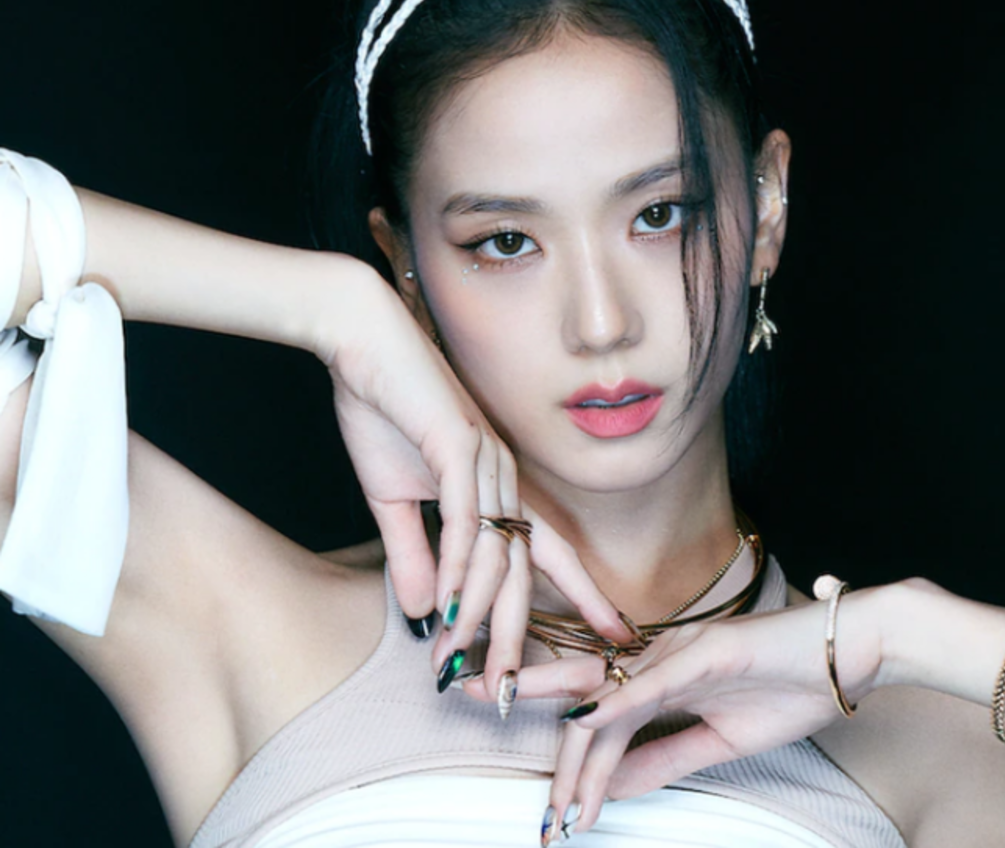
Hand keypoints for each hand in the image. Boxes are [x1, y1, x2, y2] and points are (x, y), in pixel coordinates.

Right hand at [315, 267, 628, 687]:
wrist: (361, 339)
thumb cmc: (381, 408)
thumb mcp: (391, 497)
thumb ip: (410, 553)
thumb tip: (418, 612)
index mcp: (497, 488)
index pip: (545, 554)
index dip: (581, 598)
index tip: (612, 640)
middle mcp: (504, 479)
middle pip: (526, 571)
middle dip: (526, 637)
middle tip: (521, 697)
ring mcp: (486, 463)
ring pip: (498, 557)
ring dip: (482, 620)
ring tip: (472, 675)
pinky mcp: (458, 448)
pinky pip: (465, 524)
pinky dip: (458, 571)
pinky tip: (449, 613)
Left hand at [519, 594, 883, 838]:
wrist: (852, 652)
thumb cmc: (792, 686)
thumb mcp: (720, 741)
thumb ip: (666, 759)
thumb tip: (618, 790)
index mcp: (660, 674)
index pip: (597, 713)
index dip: (566, 757)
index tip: (548, 806)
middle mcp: (659, 658)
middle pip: (580, 685)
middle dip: (521, 693)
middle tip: (467, 695)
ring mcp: (679, 652)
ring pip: (607, 694)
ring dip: (573, 749)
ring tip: (550, 796)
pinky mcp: (706, 652)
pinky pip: (651, 683)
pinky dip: (617, 709)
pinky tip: (588, 727)